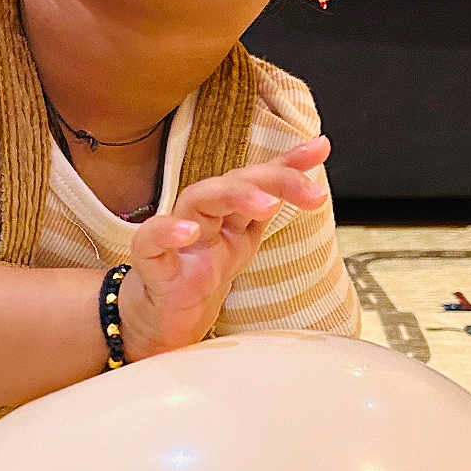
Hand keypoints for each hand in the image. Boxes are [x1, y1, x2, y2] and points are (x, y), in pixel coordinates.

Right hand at [118, 136, 331, 360]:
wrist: (163, 321)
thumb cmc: (198, 276)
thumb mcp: (244, 240)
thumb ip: (272, 204)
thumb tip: (317, 168)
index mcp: (225, 214)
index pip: (255, 178)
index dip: (288, 162)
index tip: (321, 149)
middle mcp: (202, 217)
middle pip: (231, 182)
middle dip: (270, 180)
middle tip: (310, 194)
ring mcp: (177, 239)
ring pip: (197, 199)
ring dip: (232, 195)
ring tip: (267, 206)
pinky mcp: (151, 265)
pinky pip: (149, 241)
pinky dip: (166, 232)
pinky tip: (189, 233)